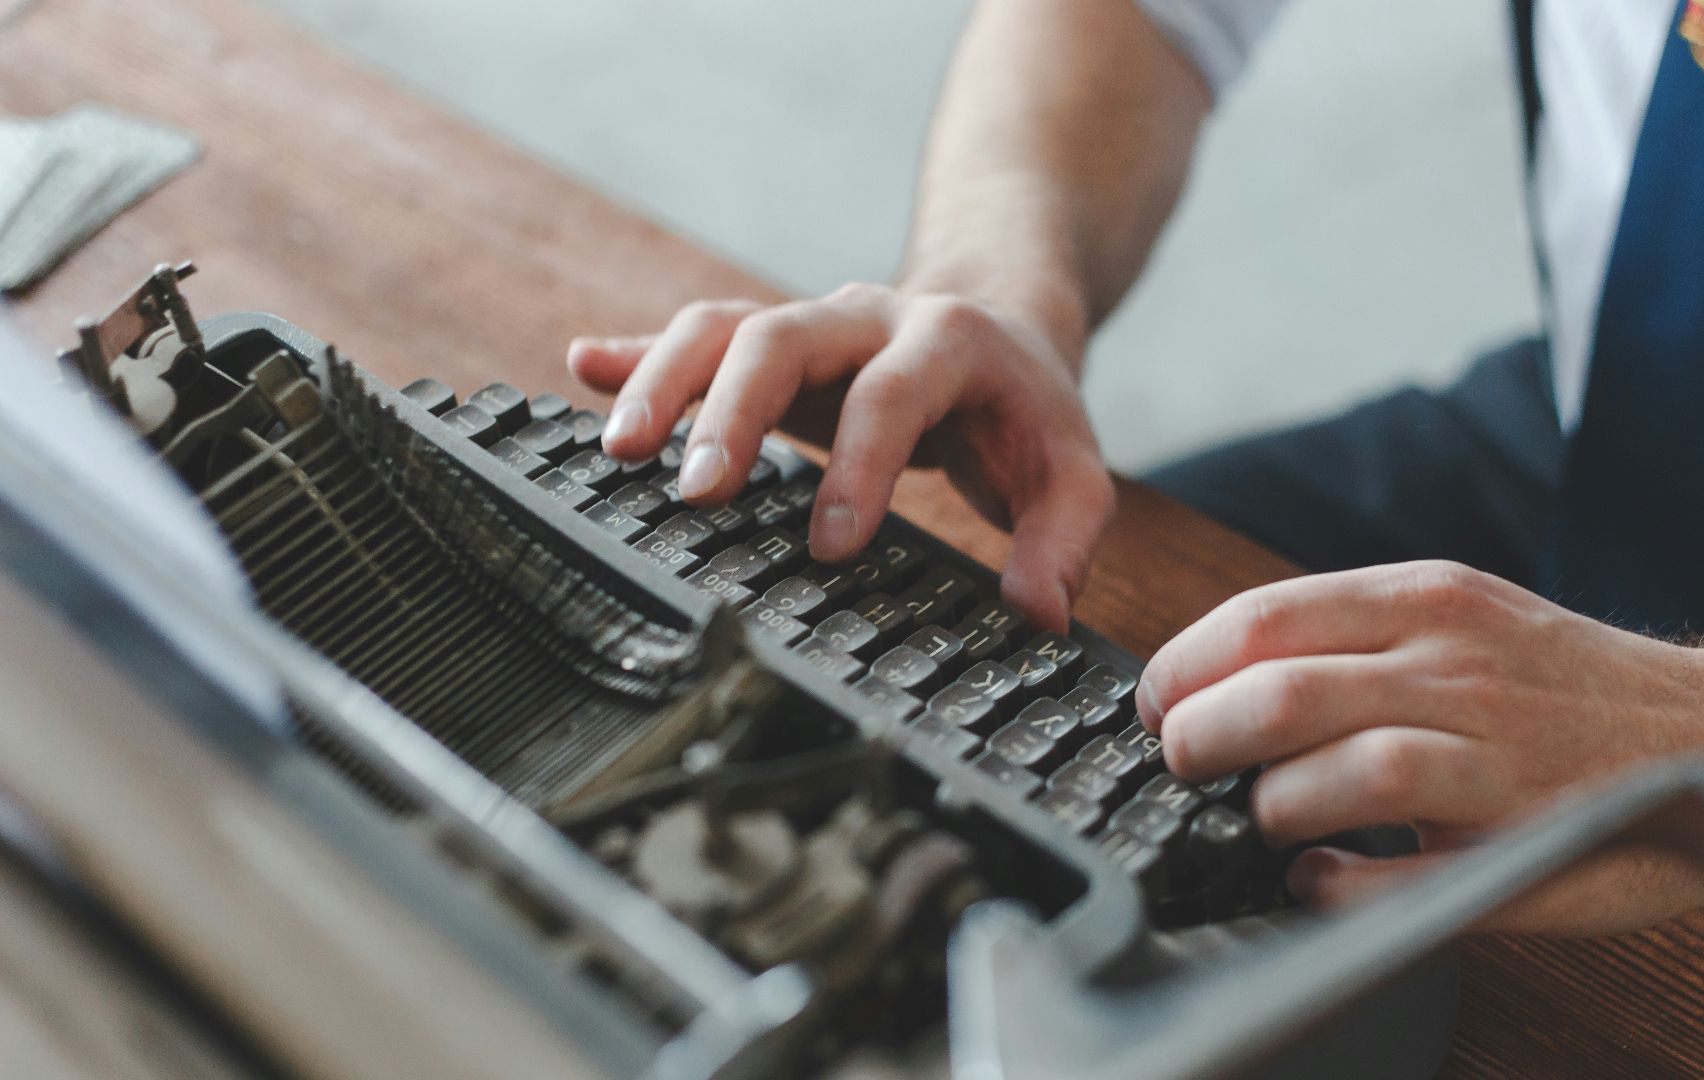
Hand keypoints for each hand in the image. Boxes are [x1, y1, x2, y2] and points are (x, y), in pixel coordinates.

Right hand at [567, 284, 1113, 630]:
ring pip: (723, 328)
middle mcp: (868, 318)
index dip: (860, 467)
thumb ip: (1062, 542)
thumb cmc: (1027, 413)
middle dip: (733, 413)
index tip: (830, 548)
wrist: (1002, 322)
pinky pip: (694, 335)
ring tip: (617, 451)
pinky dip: (637, 353)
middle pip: (783, 338)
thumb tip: (1038, 614)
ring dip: (665, 380)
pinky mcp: (769, 341)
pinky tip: (581, 370)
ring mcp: (810, 323)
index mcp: (949, 343)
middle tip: (696, 493)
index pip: (893, 396)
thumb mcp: (1072, 472)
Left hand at [1135, 560, 1703, 934]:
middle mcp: (1456, 668)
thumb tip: (1221, 675)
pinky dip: (1337, 883)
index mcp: (1429, 601)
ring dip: (1268, 806)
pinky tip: (1321, 876)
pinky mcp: (1520, 843)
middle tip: (1183, 763)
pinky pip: (1398, 874)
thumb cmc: (1564, 681)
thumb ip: (1354, 634)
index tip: (1157, 701)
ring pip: (1336, 776)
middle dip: (1200, 738)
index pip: (1265, 618)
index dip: (1185, 664)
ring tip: (1261, 815)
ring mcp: (1493, 756)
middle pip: (1280, 695)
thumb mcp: (1462, 614)